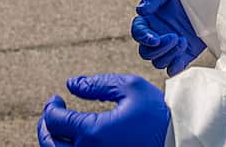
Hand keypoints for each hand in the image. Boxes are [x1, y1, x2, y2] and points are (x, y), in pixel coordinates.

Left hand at [36, 74, 169, 146]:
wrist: (179, 142)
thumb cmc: (158, 116)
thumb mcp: (130, 88)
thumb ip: (97, 84)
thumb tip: (71, 85)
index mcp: (92, 132)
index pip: (55, 121)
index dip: (50, 108)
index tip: (55, 100)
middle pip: (50, 144)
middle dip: (45, 127)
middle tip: (50, 114)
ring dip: (53, 142)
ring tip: (59, 129)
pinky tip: (75, 141)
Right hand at [130, 0, 205, 76]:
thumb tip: (141, 11)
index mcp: (149, 20)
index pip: (138, 32)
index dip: (143, 37)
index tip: (154, 38)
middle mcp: (156, 35)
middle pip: (146, 52)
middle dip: (159, 48)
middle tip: (174, 37)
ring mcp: (169, 47)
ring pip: (158, 61)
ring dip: (169, 55)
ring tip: (183, 40)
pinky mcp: (183, 55)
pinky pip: (173, 68)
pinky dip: (174, 67)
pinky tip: (181, 57)